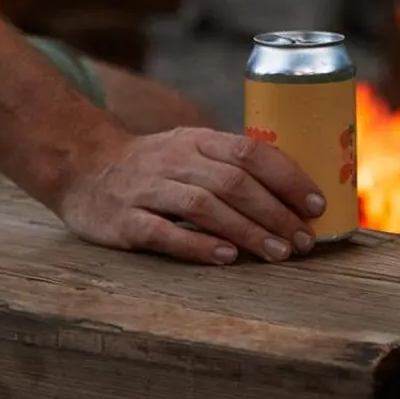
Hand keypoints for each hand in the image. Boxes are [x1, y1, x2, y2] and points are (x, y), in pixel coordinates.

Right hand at [58, 126, 326, 264]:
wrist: (83, 168)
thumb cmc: (154, 167)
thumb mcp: (190, 150)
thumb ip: (230, 165)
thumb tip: (296, 194)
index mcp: (196, 139)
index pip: (249, 151)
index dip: (287, 177)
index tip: (316, 204)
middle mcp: (173, 159)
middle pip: (232, 182)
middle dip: (275, 212)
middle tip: (303, 240)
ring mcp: (147, 189)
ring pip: (203, 206)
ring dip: (246, 231)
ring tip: (278, 253)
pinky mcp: (124, 220)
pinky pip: (163, 232)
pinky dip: (198, 245)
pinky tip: (226, 259)